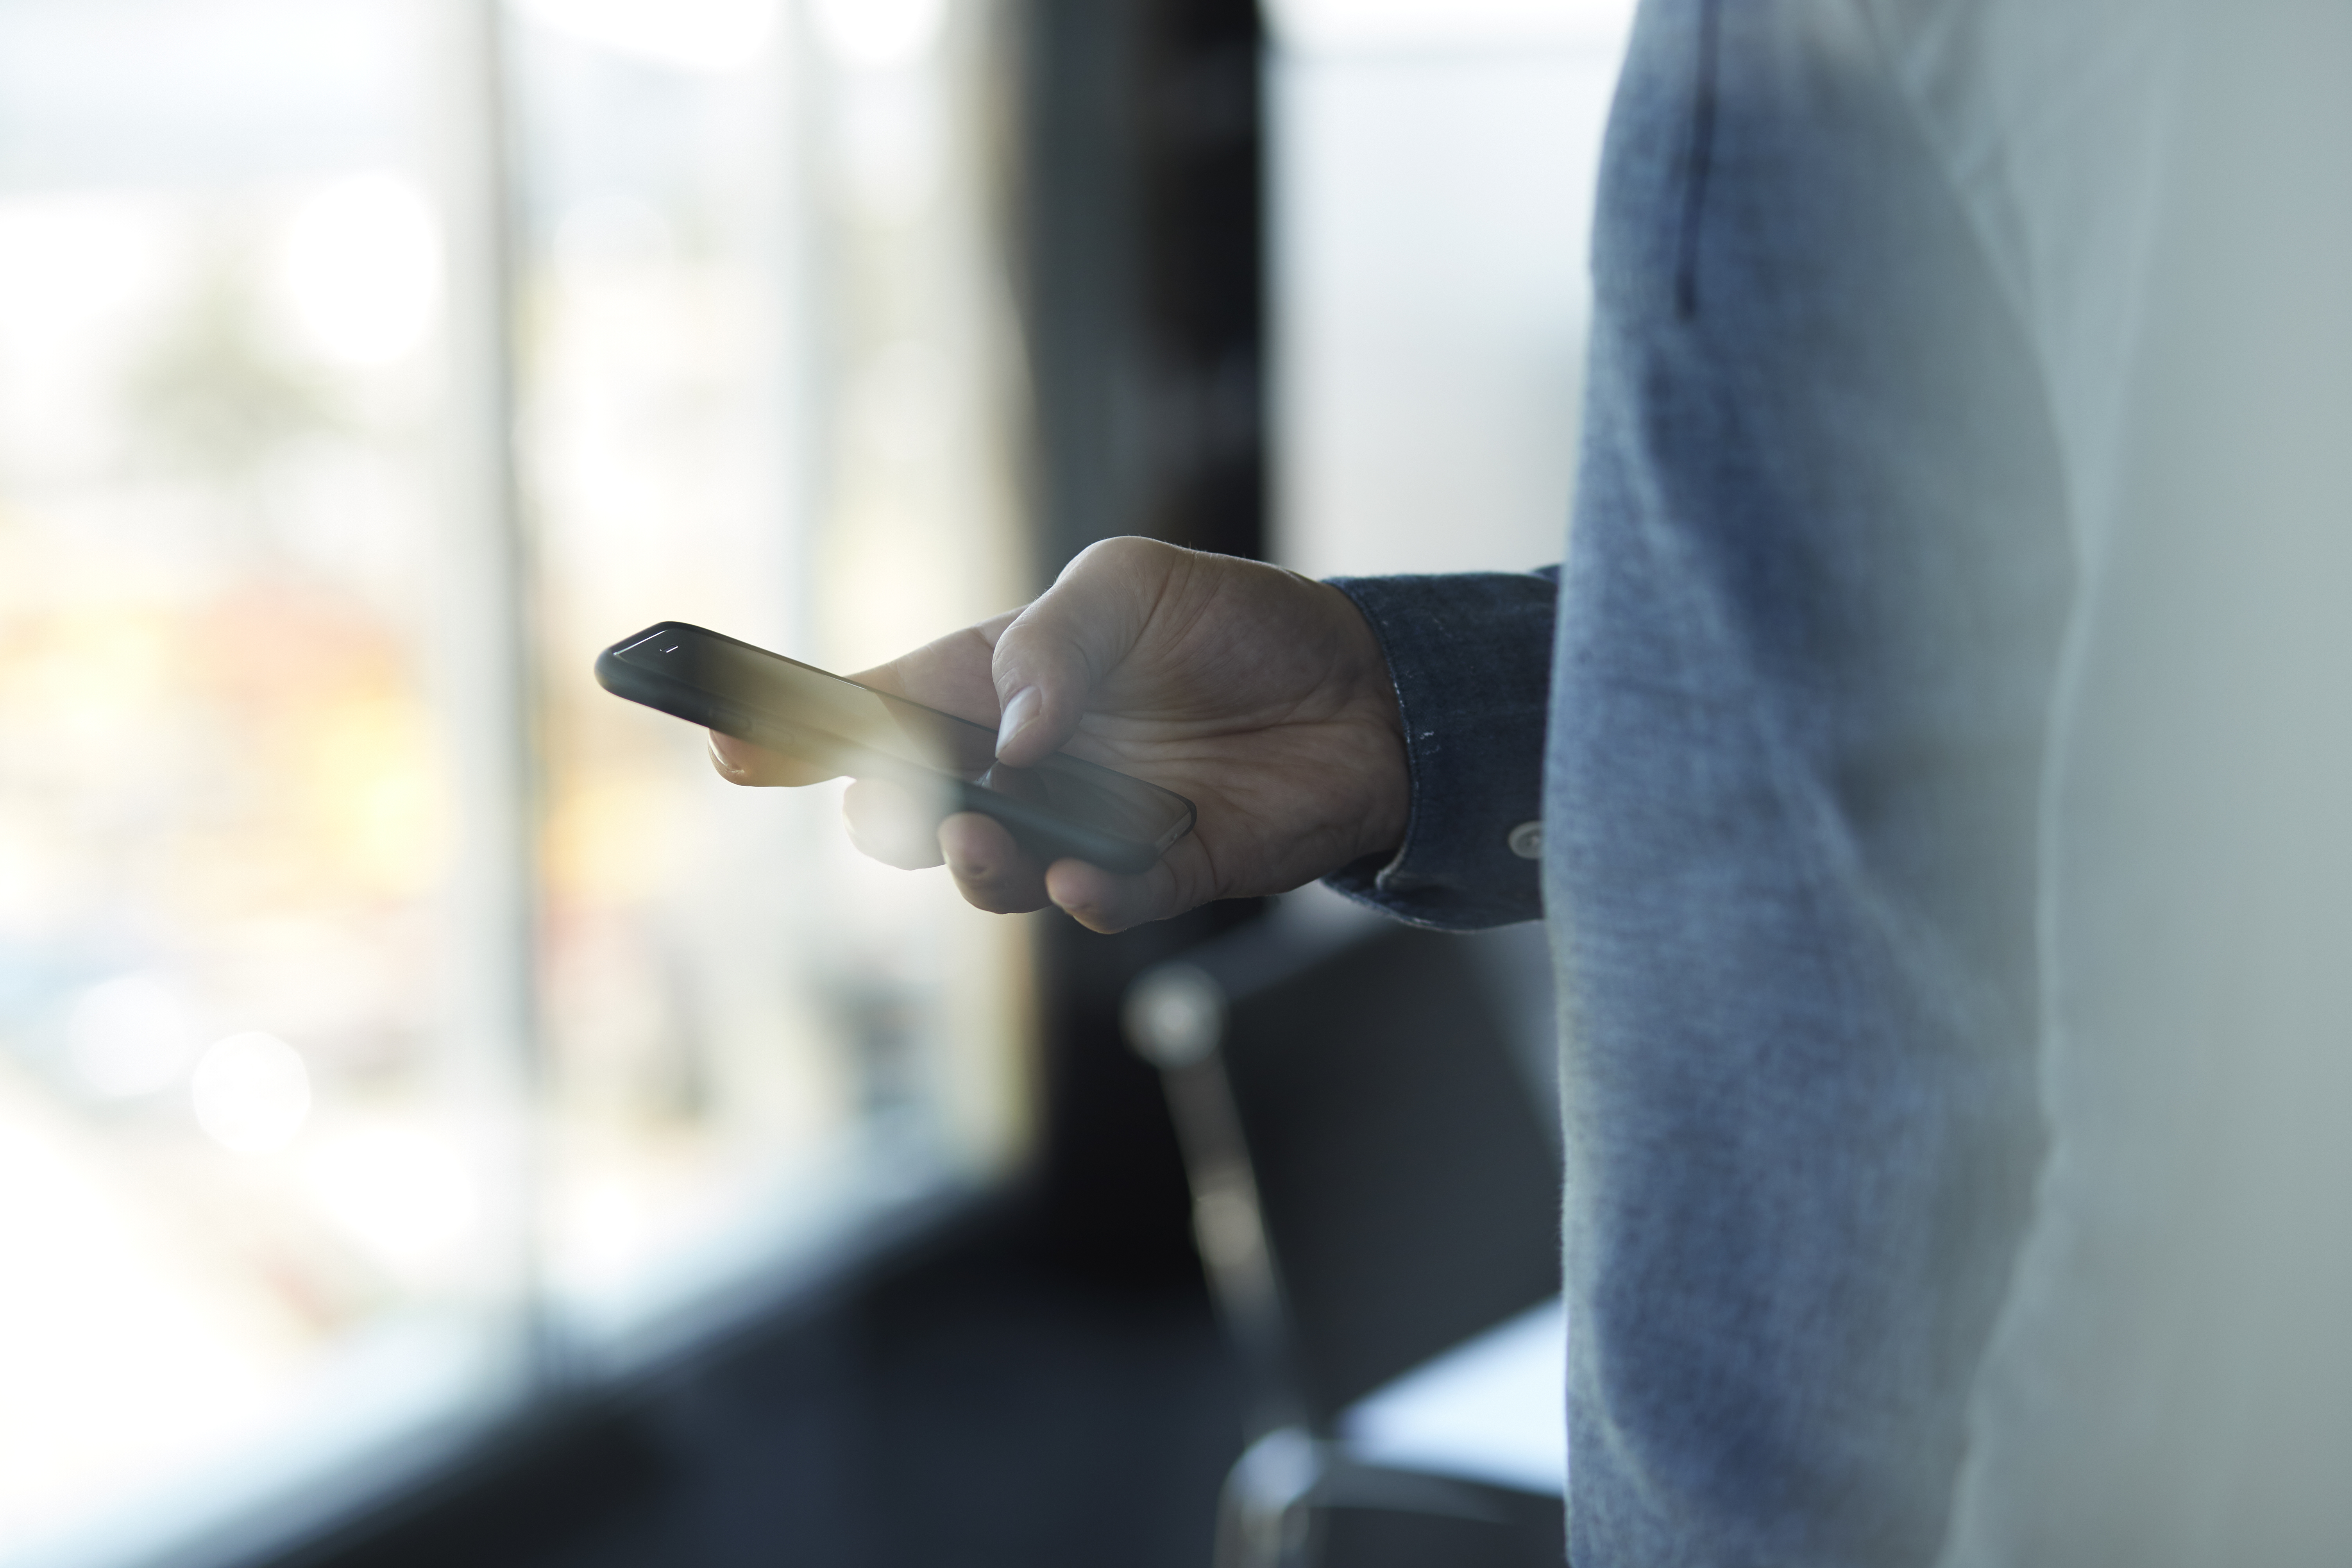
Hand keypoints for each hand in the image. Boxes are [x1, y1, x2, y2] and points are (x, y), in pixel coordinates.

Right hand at [709, 537, 1407, 932]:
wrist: (1367, 689)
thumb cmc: (1238, 623)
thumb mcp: (1135, 584)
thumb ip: (1054, 644)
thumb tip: (1009, 733)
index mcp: (999, 680)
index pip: (879, 708)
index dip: (799, 729)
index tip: (729, 745)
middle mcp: (1027, 766)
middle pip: (912, 808)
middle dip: (883, 813)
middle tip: (895, 800)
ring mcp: (1084, 828)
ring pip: (991, 873)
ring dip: (972, 864)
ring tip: (974, 838)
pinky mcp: (1157, 877)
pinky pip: (1098, 905)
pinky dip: (1083, 896)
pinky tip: (1085, 877)